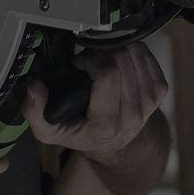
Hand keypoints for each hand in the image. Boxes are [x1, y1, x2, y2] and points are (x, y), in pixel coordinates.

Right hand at [21, 43, 168, 158]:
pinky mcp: (159, 91)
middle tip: (89, 61)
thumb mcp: (51, 131)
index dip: (90, 60)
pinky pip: (146, 55)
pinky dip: (131, 52)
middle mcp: (132, 115)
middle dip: (101, 53)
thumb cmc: (83, 132)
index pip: (107, 74)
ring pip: (135, 53)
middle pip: (121, 60)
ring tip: (102, 60)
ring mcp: (149, 102)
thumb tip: (36, 88)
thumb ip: (35, 112)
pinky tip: (118, 61)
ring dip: (116, 50)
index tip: (80, 64)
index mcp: (106, 123)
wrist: (115, 144)